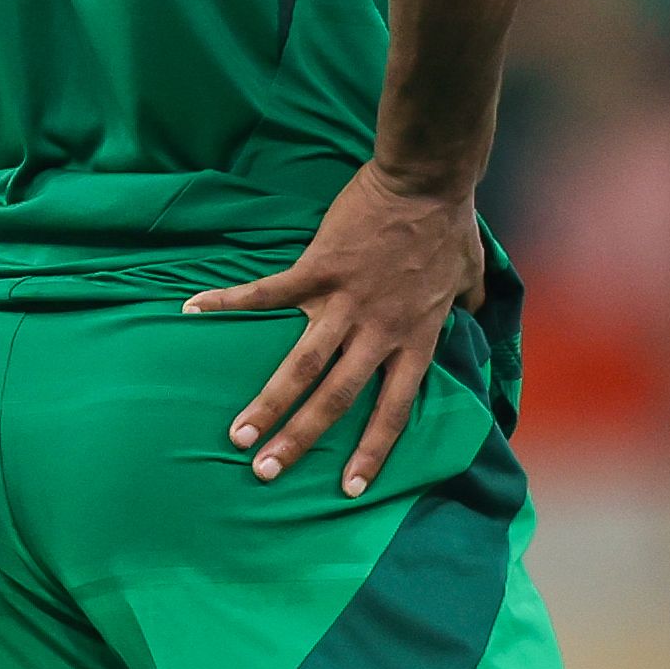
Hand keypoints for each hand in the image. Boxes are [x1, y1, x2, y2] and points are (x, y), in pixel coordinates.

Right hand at [189, 165, 486, 494]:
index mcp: (415, 339)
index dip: (372, 452)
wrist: (425, 179)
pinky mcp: (317, 270)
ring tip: (238, 434)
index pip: (393, 409)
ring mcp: (345, 302)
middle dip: (301, 439)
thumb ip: (468, 301)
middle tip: (267, 471)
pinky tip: (193, 312)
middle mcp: (378, 331)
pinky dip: (229, 303)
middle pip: (336, 398)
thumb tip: (476, 310)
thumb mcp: (469, 273)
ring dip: (268, 401)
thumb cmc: (447, 224)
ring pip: (301, 364)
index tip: (349, 489)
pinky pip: (267, 294)